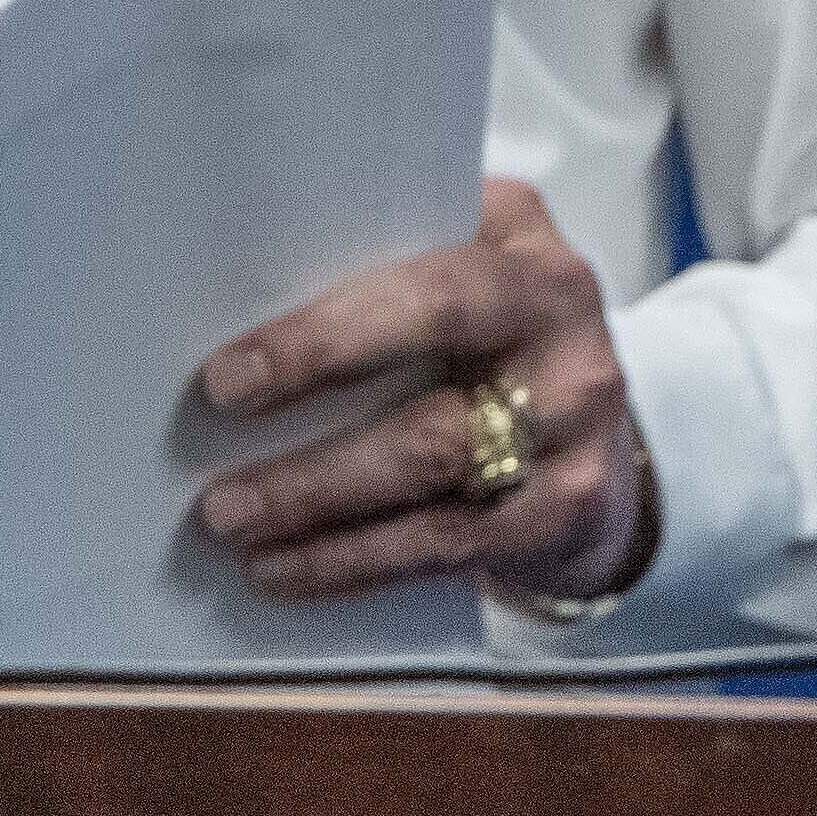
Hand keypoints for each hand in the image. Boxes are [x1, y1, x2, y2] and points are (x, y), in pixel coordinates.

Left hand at [193, 179, 654, 611]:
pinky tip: (282, 568)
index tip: (228, 369)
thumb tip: (234, 306)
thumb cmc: (493, 351)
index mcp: (524, 247)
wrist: (594, 450)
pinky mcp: (565, 509)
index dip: (327, 326)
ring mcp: (574, 419)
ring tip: (229, 514)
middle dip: (317, 379)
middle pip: (435, 338)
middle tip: (222, 425)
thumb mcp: (464, 281)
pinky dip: (351, 559)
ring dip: (315, 493)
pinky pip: (441, 542)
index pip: (425, 275)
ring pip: (430, 455)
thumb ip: (383, 272)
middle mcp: (562, 320)